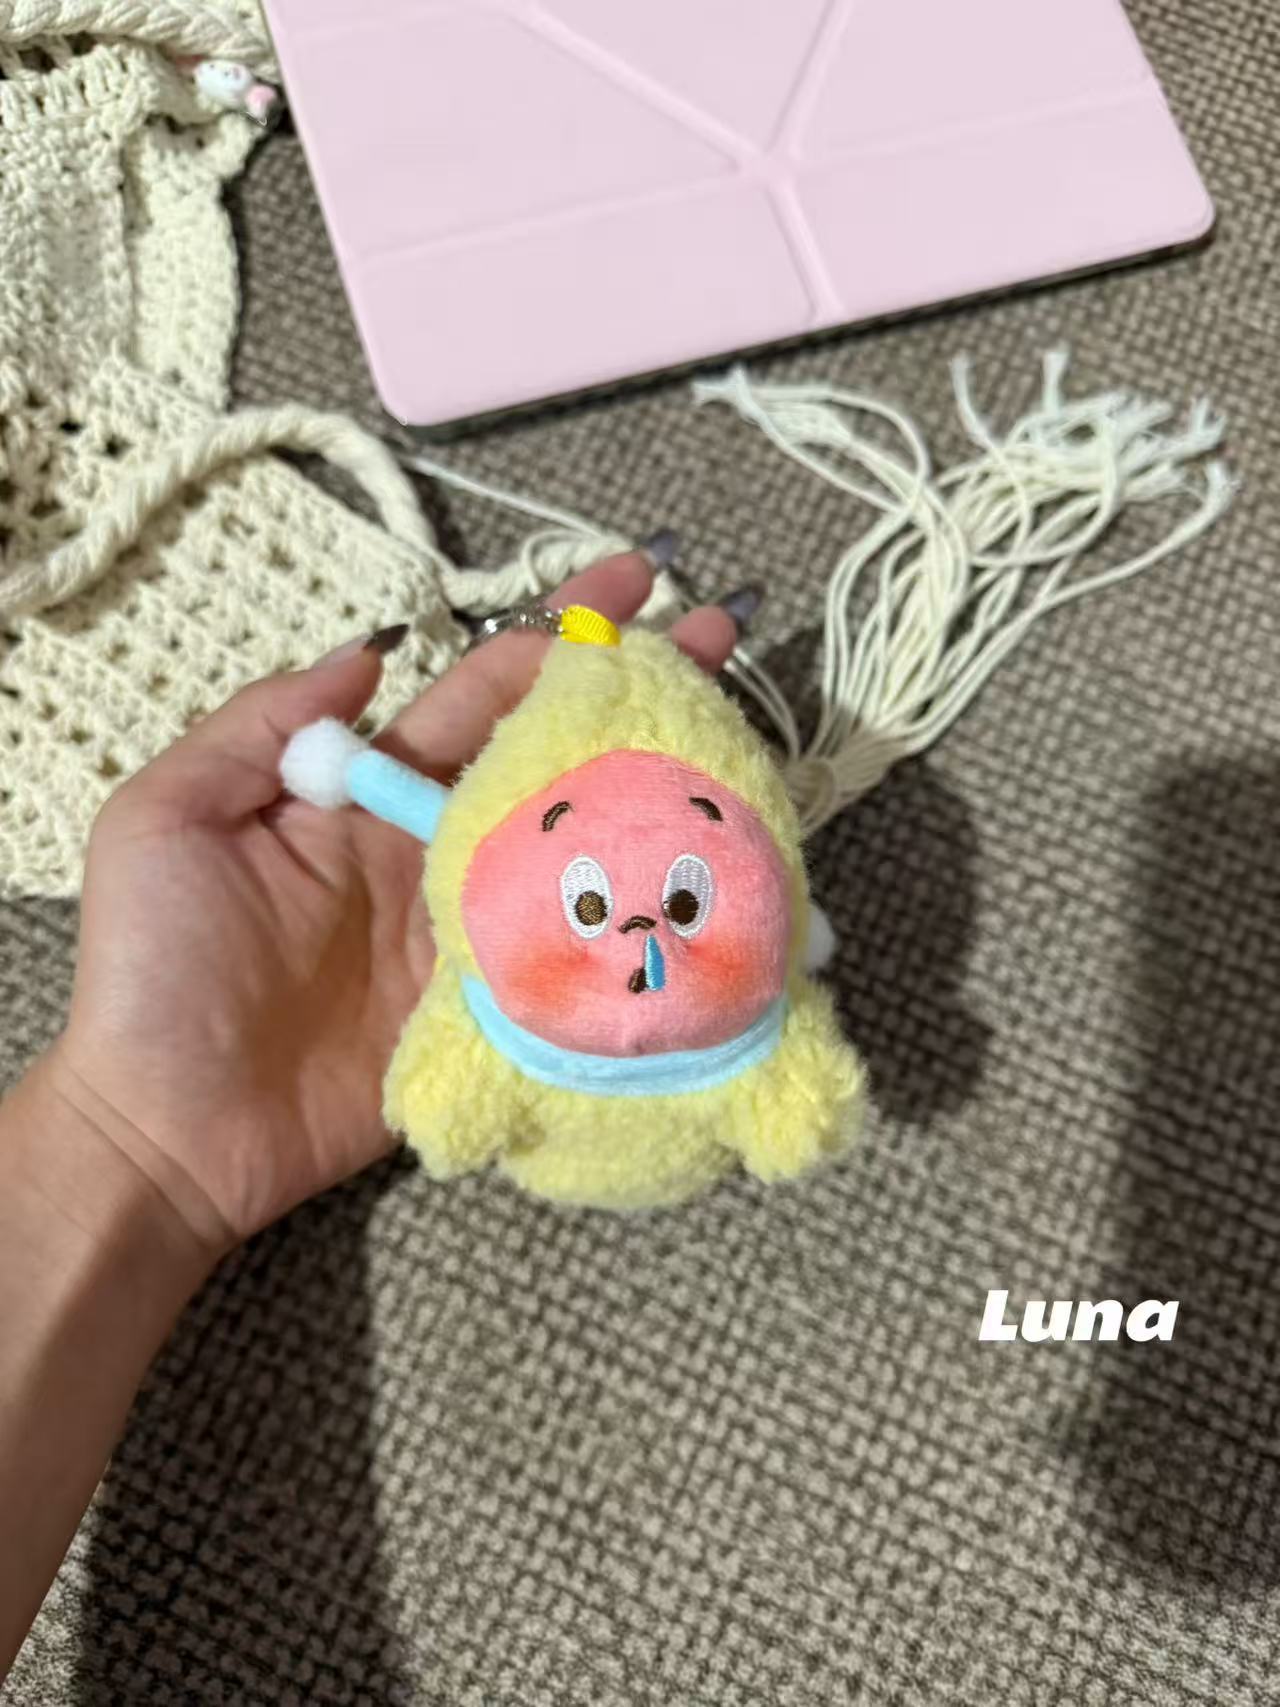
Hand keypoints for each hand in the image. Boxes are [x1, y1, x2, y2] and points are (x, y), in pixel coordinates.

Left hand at [36, 554, 735, 1266]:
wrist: (171, 1129)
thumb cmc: (157, 968)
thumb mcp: (170, 817)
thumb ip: (262, 726)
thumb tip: (369, 647)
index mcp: (371, 792)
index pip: (482, 692)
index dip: (558, 634)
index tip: (637, 584)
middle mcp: (438, 849)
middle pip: (557, 756)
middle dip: (640, 694)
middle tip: (726, 639)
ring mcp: (476, 931)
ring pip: (584, 848)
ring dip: (661, 792)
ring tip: (748, 743)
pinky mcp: (495, 1010)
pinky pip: (577, 952)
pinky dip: (641, 919)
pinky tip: (711, 882)